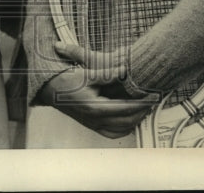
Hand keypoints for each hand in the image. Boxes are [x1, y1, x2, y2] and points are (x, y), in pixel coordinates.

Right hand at [37, 42, 156, 137]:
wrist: (51, 90)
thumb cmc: (67, 81)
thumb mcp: (87, 74)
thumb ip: (107, 74)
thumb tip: (125, 71)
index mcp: (95, 108)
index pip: (125, 109)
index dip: (141, 103)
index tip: (152, 96)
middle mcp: (95, 120)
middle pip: (126, 122)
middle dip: (142, 112)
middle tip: (153, 101)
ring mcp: (93, 125)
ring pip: (121, 130)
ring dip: (135, 120)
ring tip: (145, 108)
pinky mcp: (92, 125)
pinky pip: (113, 133)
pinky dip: (124, 127)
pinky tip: (130, 118)